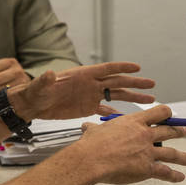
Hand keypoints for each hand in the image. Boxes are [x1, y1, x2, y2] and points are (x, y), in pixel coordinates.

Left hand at [11, 61, 156, 120]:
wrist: (33, 105)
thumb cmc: (36, 92)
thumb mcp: (41, 86)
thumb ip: (46, 80)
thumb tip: (49, 73)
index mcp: (83, 75)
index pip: (107, 69)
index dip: (122, 67)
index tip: (138, 67)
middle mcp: (91, 84)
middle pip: (118, 82)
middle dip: (135, 83)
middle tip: (152, 84)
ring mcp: (91, 95)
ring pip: (116, 96)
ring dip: (132, 97)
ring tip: (150, 99)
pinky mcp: (88, 107)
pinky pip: (106, 110)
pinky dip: (117, 113)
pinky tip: (129, 117)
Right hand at [76, 106, 185, 183]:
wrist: (92, 160)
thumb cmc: (91, 145)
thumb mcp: (94, 131)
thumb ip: (94, 129)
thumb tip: (87, 128)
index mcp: (134, 122)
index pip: (159, 112)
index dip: (167, 114)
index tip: (170, 116)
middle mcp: (145, 135)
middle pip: (169, 131)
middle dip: (180, 132)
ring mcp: (148, 151)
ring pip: (172, 153)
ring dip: (184, 157)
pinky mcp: (147, 168)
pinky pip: (165, 172)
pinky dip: (174, 175)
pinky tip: (180, 177)